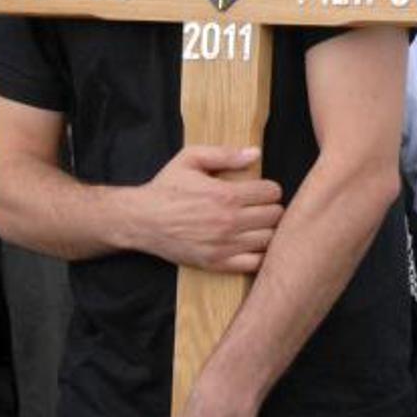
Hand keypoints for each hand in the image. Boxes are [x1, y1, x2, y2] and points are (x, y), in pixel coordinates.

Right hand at [132, 145, 282, 270]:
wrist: (140, 220)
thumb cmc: (166, 188)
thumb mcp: (190, 159)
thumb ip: (225, 154)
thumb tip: (255, 153)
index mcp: (226, 195)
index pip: (272, 192)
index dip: (269, 189)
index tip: (260, 190)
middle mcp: (228, 222)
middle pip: (275, 215)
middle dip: (270, 208)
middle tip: (260, 207)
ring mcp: (224, 245)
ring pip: (269, 239)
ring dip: (267, 230)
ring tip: (256, 224)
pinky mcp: (217, 263)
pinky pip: (255, 263)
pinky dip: (259, 254)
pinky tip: (250, 244)